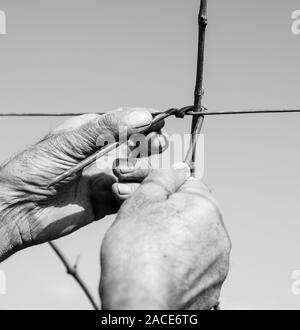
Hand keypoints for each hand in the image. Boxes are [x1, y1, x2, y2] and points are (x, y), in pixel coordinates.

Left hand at [0, 108, 166, 260]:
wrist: (16, 209)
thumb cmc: (35, 168)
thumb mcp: (70, 142)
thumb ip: (106, 129)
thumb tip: (142, 115)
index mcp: (92, 136)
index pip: (126, 123)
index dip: (145, 122)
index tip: (161, 122)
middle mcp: (102, 156)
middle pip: (136, 147)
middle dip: (149, 145)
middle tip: (158, 145)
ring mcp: (104, 179)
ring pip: (136, 172)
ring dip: (138, 171)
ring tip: (123, 173)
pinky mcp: (105, 202)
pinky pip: (128, 196)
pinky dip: (131, 194)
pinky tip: (119, 192)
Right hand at [100, 164, 230, 309]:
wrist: (139, 301)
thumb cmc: (136, 249)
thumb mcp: (141, 200)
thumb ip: (162, 178)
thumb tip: (177, 169)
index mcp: (205, 206)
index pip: (191, 183)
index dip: (168, 189)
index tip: (153, 201)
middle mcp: (219, 233)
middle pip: (195, 211)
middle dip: (173, 214)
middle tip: (148, 227)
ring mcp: (218, 262)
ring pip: (197, 238)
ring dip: (179, 238)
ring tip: (154, 250)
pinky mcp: (214, 286)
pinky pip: (198, 263)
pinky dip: (184, 263)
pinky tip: (164, 268)